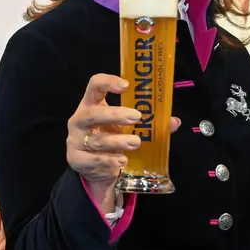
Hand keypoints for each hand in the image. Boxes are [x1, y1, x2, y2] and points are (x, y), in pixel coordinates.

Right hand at [66, 75, 179, 202]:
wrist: (95, 168)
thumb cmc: (111, 138)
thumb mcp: (125, 128)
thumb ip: (149, 124)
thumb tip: (174, 121)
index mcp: (91, 104)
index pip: (95, 85)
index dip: (108, 82)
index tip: (126, 86)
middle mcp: (80, 119)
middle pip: (92, 113)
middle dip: (115, 115)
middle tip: (136, 117)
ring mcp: (75, 140)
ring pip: (96, 139)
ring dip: (117, 141)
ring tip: (136, 142)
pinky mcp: (76, 159)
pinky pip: (94, 159)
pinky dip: (109, 160)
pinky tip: (122, 161)